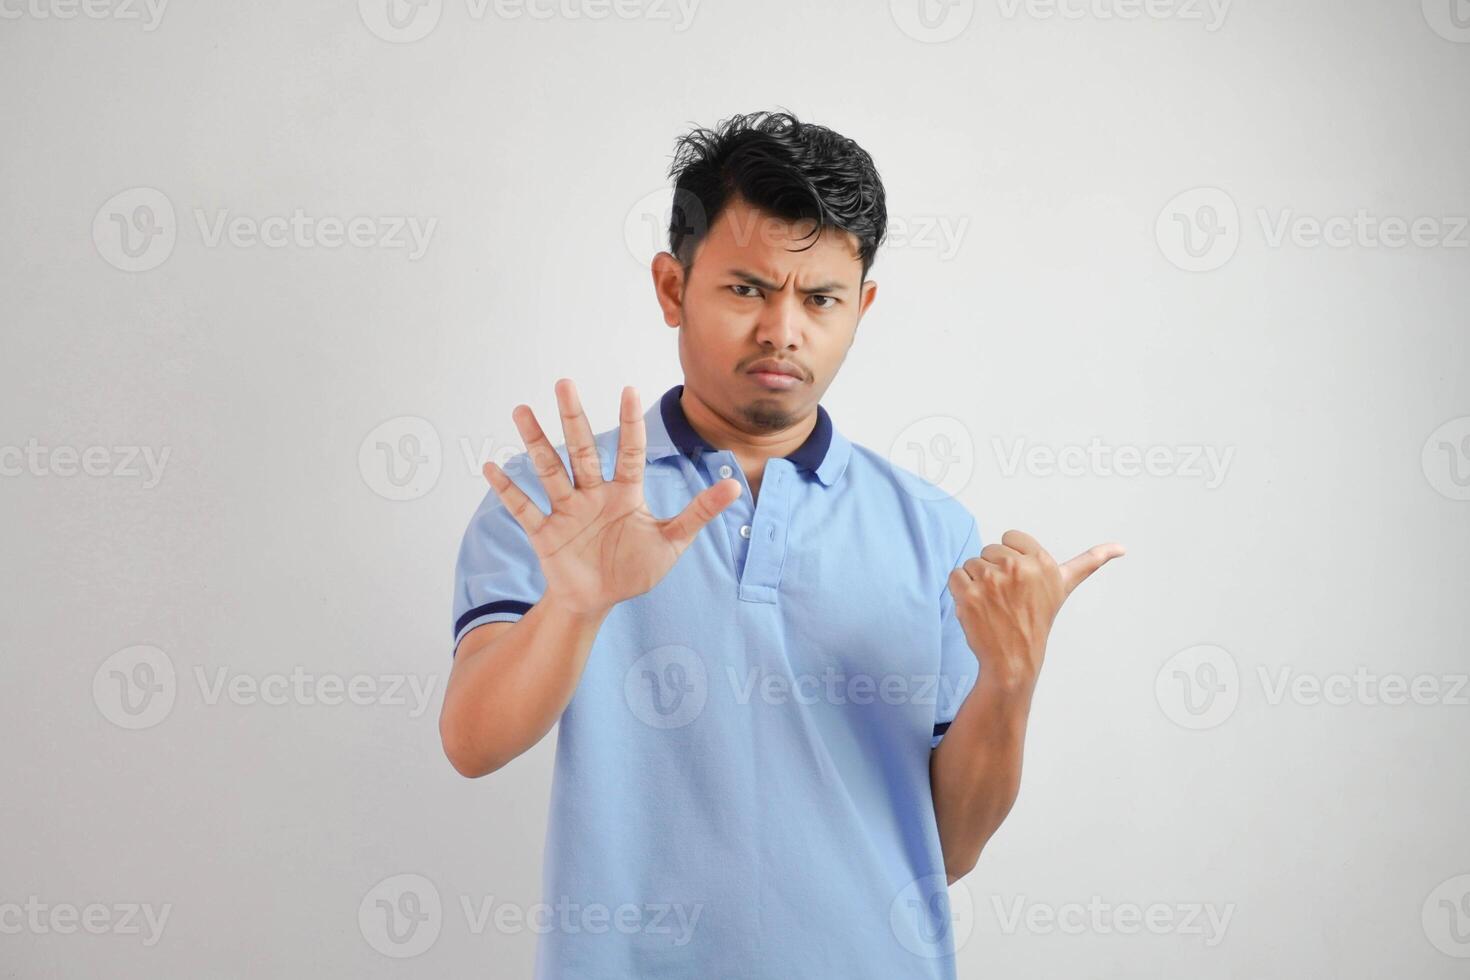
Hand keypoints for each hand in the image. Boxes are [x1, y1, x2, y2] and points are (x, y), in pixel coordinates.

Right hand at [483, 379, 742, 617]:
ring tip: (521, 411)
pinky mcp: (545, 533)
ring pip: (549, 471)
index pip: (628, 452)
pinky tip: (491, 467)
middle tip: (564, 383)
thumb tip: (734, 485)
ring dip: (535, 443)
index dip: (629, 424)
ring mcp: (566, 511)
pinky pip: (524, 509)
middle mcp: (592, 495)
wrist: (598, 600)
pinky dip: (508, 490)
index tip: (629, 390)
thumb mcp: (671, 542)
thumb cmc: (634, 569)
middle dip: (573, 418)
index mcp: (623, 493)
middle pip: (581, 451)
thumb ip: (698, 513)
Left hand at [948, 530, 1124, 695]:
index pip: (1010, 537)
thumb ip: (1091, 561)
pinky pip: (955, 576)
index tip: (1021, 582)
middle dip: (994, 571)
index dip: (1012, 559)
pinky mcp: (968, 594)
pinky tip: (976, 608)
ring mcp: (991, 581)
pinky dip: (960, 591)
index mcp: (1041, 561)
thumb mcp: (1065, 586)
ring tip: (993, 605)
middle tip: (1007, 597)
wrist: (1014, 659)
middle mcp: (1017, 567)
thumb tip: (1121, 547)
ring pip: (972, 563)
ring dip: (977, 582)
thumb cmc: (1037, 620)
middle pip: (989, 550)